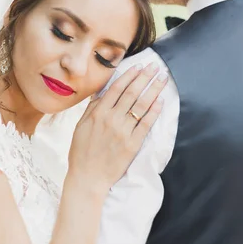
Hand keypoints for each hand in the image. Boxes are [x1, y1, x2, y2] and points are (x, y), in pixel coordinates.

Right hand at [67, 63, 166, 193]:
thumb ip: (92, 108)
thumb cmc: (81, 152)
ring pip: (141, 106)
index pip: (117, 88)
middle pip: (132, 93)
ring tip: (162, 79)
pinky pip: (146, 124)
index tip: (138, 66)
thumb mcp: (80, 126)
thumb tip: (102, 92)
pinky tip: (161, 101)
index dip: (129, 75)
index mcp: (98, 113)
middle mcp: (111, 119)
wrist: (88, 177)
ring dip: (153, 90)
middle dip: (145, 77)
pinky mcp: (133, 144)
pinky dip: (154, 112)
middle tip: (154, 67)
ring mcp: (123, 131)